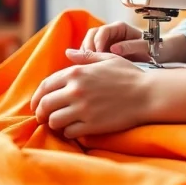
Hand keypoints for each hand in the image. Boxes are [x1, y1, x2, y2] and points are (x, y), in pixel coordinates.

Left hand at [30, 49, 149, 137]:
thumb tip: (68, 52)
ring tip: (59, 124)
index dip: (37, 97)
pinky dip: (69, 132)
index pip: (45, 86)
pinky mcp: (92, 125)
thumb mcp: (107, 58)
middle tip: (43, 117)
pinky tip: (74, 129)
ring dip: (54, 123)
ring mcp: (83, 109)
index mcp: (76, 72)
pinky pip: (70, 132)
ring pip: (54, 120)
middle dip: (40, 113)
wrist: (148, 94)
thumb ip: (84, 56)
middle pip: (45, 105)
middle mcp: (76, 90)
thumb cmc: (129, 74)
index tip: (37, 104)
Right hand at [80, 21, 185, 63]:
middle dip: (88, 47)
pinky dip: (89, 60)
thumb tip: (114, 49)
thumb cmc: (153, 49)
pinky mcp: (104, 52)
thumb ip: (131, 46)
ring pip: (89, 43)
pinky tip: (90, 69)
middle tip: (89, 60)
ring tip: (88, 66)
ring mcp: (106, 42)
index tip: (99, 53)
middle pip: (92, 35)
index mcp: (121, 28)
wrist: (157, 56)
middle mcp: (111, 33)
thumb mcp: (145, 47)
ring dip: (86, 54)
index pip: (104, 30)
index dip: (99, 41)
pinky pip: (92, 54)